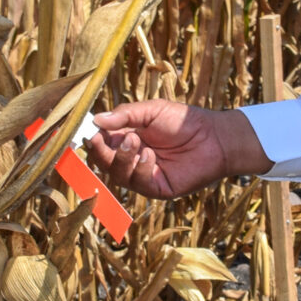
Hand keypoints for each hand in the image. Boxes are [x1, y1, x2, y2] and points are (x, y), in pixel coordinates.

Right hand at [86, 101, 272, 198]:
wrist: (213, 137)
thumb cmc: (183, 121)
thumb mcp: (151, 111)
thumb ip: (125, 115)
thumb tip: (96, 120)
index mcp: (126, 139)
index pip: (101, 144)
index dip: (91, 140)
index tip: (86, 133)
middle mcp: (131, 159)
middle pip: (104, 163)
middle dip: (100, 152)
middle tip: (101, 139)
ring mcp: (143, 175)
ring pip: (118, 175)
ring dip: (122, 158)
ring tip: (135, 142)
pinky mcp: (157, 188)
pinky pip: (139, 183)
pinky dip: (141, 168)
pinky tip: (151, 155)